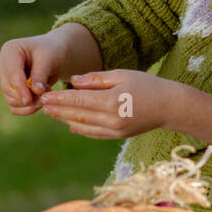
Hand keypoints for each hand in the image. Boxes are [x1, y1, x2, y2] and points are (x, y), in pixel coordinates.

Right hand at [0, 32, 70, 114]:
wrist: (54, 56)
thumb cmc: (52, 52)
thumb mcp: (49, 59)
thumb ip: (40, 75)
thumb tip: (36, 91)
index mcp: (10, 50)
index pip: (12, 74)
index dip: (20, 88)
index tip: (29, 100)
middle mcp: (2, 64)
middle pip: (8, 88)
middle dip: (27, 97)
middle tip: (47, 94)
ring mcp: (4, 77)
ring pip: (11, 99)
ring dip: (30, 104)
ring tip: (46, 93)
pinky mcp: (9, 90)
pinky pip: (14, 106)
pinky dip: (27, 109)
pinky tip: (40, 102)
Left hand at [39, 69, 181, 138]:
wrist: (170, 106)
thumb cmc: (147, 85)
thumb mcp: (122, 75)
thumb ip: (96, 79)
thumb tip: (73, 82)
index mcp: (111, 101)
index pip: (78, 100)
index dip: (59, 98)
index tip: (45, 95)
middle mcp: (111, 119)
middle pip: (77, 114)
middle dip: (58, 109)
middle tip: (42, 104)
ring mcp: (115, 130)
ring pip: (83, 126)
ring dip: (65, 119)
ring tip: (52, 113)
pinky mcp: (118, 136)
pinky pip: (94, 134)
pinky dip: (80, 129)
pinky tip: (70, 124)